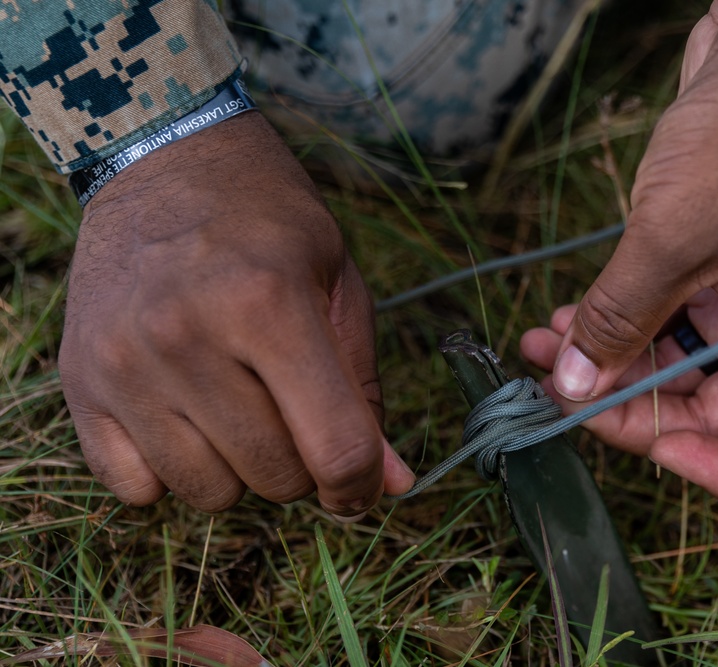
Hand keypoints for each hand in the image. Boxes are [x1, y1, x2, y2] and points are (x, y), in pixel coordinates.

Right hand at [59, 112, 413, 518]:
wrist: (162, 158)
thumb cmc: (267, 218)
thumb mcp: (338, 282)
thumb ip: (364, 387)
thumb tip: (391, 485)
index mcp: (268, 305)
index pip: (336, 447)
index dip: (362, 484)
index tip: (361, 483)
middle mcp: (186, 337)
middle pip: (275, 478)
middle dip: (301, 464)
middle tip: (293, 409)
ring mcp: (124, 364)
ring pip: (208, 493)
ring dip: (238, 468)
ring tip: (238, 403)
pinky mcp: (80, 382)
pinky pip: (135, 489)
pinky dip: (169, 470)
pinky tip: (186, 415)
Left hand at [521, 0, 717, 500]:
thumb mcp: (671, 237)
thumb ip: (618, 320)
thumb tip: (570, 387)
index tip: (650, 438)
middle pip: (711, 414)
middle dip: (629, 405)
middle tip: (558, 389)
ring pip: (674, 365)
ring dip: (608, 361)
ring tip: (539, 347)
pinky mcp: (713, 264)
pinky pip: (663, 317)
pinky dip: (616, 322)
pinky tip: (561, 318)